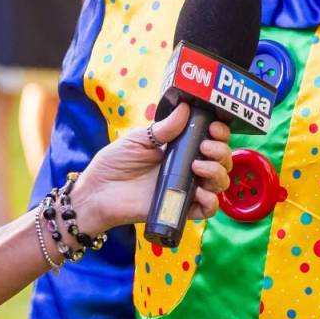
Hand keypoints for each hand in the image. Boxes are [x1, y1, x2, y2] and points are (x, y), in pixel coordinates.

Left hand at [72, 104, 231, 234]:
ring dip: (217, 173)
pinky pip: (207, 210)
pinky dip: (210, 201)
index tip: (215, 128)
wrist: (98, 192)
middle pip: (221, 162)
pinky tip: (199, 192)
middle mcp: (187, 169)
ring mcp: (185, 189)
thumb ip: (163, 128)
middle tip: (205, 147)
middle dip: (221, 152)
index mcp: (180, 149)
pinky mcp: (180, 209)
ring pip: (219, 184)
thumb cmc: (114, 163)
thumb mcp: (138, 139)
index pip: (211, 140)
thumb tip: (186, 109)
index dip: (220, 134)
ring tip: (197, 166)